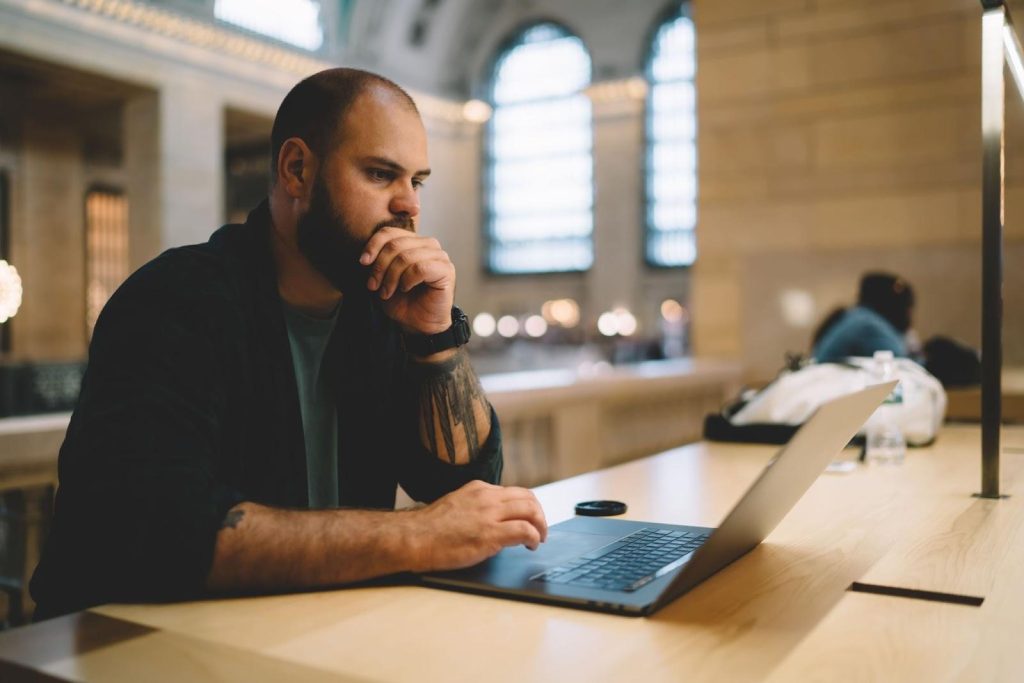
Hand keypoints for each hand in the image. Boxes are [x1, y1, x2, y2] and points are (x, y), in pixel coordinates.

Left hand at [360, 228, 453, 333]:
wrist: (418, 324)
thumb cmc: (402, 300)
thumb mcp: (384, 277)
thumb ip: (379, 260)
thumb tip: (366, 255)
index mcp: (413, 241)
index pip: (390, 232)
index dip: (373, 245)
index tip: (363, 262)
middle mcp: (428, 244)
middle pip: (396, 244)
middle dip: (380, 266)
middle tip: (373, 285)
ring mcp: (440, 256)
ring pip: (406, 256)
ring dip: (391, 277)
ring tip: (386, 292)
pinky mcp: (446, 270)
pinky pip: (420, 268)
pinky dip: (407, 280)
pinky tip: (405, 289)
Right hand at [403, 480, 548, 571]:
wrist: (413, 538)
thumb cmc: (429, 529)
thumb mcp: (456, 506)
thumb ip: (476, 508)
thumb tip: (491, 519)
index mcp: (479, 489)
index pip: (514, 492)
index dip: (526, 507)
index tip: (528, 519)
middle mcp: (487, 497)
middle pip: (528, 498)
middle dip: (539, 514)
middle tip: (540, 529)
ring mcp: (490, 514)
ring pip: (531, 510)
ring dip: (541, 525)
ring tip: (539, 538)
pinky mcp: (491, 534)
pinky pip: (525, 530)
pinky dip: (534, 537)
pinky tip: (531, 546)